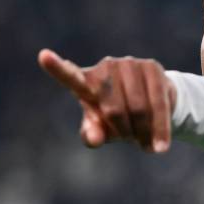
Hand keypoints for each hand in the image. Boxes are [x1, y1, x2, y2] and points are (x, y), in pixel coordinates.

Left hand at [37, 48, 176, 152]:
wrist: (153, 105)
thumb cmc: (120, 119)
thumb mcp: (102, 130)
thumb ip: (93, 134)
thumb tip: (95, 139)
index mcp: (86, 82)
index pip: (69, 77)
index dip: (56, 67)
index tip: (43, 56)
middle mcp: (106, 67)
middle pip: (114, 109)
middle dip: (124, 131)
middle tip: (130, 140)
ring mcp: (129, 64)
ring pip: (138, 108)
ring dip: (143, 131)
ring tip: (145, 143)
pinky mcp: (152, 66)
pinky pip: (158, 103)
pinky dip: (159, 129)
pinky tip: (160, 147)